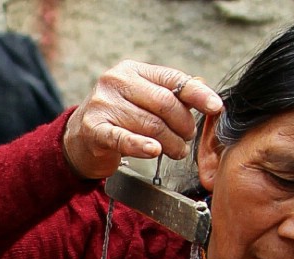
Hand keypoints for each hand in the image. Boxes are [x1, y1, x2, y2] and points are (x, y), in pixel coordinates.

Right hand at [62, 60, 223, 179]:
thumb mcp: (141, 99)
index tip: (216, 108)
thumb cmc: (116, 120)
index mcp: (132, 70)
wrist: (77, 141)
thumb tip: (204, 87)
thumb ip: (169, 93)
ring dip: (170, 143)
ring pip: (149, 124)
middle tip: (187, 139)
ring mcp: (102, 104)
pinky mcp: (93, 129)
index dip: (198, 94)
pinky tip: (153, 151)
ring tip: (176, 151)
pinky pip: (123, 138)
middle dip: (183, 125)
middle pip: (164, 103)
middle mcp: (115, 82)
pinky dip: (141, 146)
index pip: (172, 79)